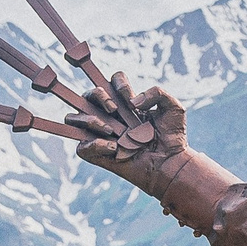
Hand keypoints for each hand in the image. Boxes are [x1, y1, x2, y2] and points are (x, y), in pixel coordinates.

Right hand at [67, 78, 232, 232]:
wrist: (172, 163)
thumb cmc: (172, 137)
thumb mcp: (174, 108)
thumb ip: (158, 92)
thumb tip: (132, 102)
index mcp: (126, 103)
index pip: (111, 82)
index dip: (118, 85)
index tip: (131, 99)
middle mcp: (110, 116)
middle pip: (87, 95)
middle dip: (98, 96)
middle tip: (115, 110)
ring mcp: (101, 135)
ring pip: (72, 119)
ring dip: (89, 120)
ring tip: (111, 130)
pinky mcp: (97, 154)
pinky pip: (82, 147)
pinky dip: (94, 145)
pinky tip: (115, 148)